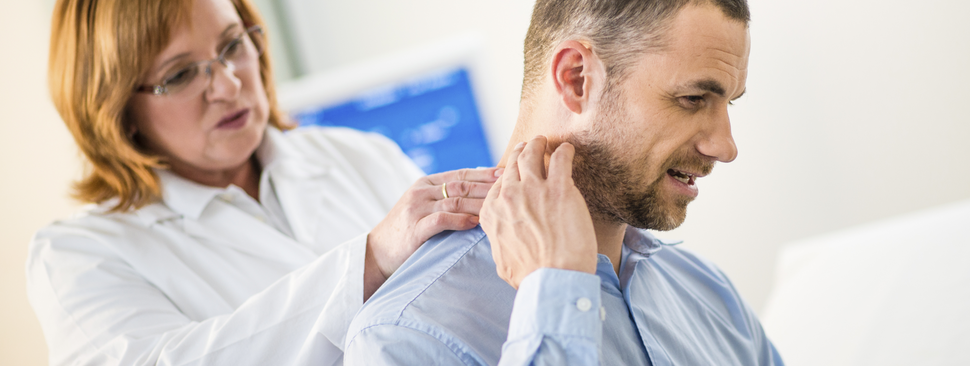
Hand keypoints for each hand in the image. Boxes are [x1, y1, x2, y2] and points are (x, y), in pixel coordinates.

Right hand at [364, 167, 500, 298]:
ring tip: (499, 206)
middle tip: (510, 187)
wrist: (378, 253)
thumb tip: (480, 191)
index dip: (484, 173)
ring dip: (480, 203)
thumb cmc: (407, 232)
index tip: (506, 173)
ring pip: (455, 201)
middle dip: (487, 186)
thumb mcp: (424, 207)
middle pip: (461, 185)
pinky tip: (476, 222)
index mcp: (425, 183)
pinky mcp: (415, 228)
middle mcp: (421, 192)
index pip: (461, 174)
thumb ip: (446, 198)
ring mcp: (417, 208)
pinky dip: (460, 220)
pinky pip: (442, 220)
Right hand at [480, 136, 597, 288]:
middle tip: (528, 146)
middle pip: (512, 164)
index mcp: (493, 213)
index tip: (514, 171)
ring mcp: (533, 189)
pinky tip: (568, 149)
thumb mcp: (501, 259)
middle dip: (519, 152)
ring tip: (542, 141)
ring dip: (537, 144)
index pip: (498, 184)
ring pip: (531, 154)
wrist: (552, 279)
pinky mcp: (560, 188)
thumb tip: (503, 239)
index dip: (507, 175)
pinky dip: (564, 151)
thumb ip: (500, 241)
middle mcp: (509, 196)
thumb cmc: (530, 276)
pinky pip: (561, 158)